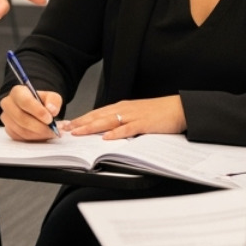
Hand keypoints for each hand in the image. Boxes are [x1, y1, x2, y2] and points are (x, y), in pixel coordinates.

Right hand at [0, 84, 63, 140]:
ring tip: (53, 132)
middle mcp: (8, 104)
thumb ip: (53, 101)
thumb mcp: (50, 96)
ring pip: (23, 131)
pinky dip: (36, 138)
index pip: (25, 102)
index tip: (49, 119)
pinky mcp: (9, 130)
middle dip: (40, 127)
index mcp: (17, 92)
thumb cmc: (40, 102)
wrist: (33, 109)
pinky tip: (46, 135)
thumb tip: (51, 110)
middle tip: (54, 129)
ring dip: (40, 134)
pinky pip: (22, 138)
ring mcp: (7, 118)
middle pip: (22, 118)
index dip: (38, 111)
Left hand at [66, 96, 185, 139]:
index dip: (81, 118)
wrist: (179, 108)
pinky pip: (127, 129)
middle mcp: (124, 109)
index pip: (96, 113)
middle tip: (66, 129)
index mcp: (121, 107)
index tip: (68, 124)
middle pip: (98, 116)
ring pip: (108, 121)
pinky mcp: (144, 123)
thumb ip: (121, 121)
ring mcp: (133, 116)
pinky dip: (116, 133)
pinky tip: (107, 138)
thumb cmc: (159, 112)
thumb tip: (106, 131)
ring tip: (78, 132)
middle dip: (80, 122)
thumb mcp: (136, 114)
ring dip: (91, 127)